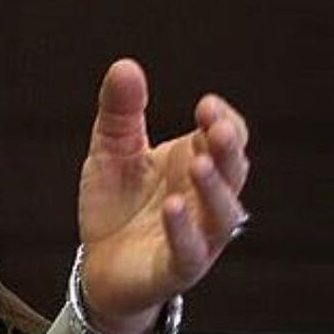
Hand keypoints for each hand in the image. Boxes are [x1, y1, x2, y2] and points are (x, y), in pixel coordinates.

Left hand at [77, 59, 249, 333]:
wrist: (99, 263)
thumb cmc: (116, 203)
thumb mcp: (111, 149)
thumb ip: (120, 112)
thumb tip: (125, 66)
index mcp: (195, 162)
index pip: (227, 138)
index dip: (224, 121)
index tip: (206, 105)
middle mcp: (205, 198)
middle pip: (233, 172)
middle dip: (228, 149)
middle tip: (216, 128)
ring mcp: (197, 235)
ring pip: (222, 213)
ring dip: (214, 187)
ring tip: (198, 163)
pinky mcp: (177, 267)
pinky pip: (190, 250)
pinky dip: (184, 229)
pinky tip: (173, 206)